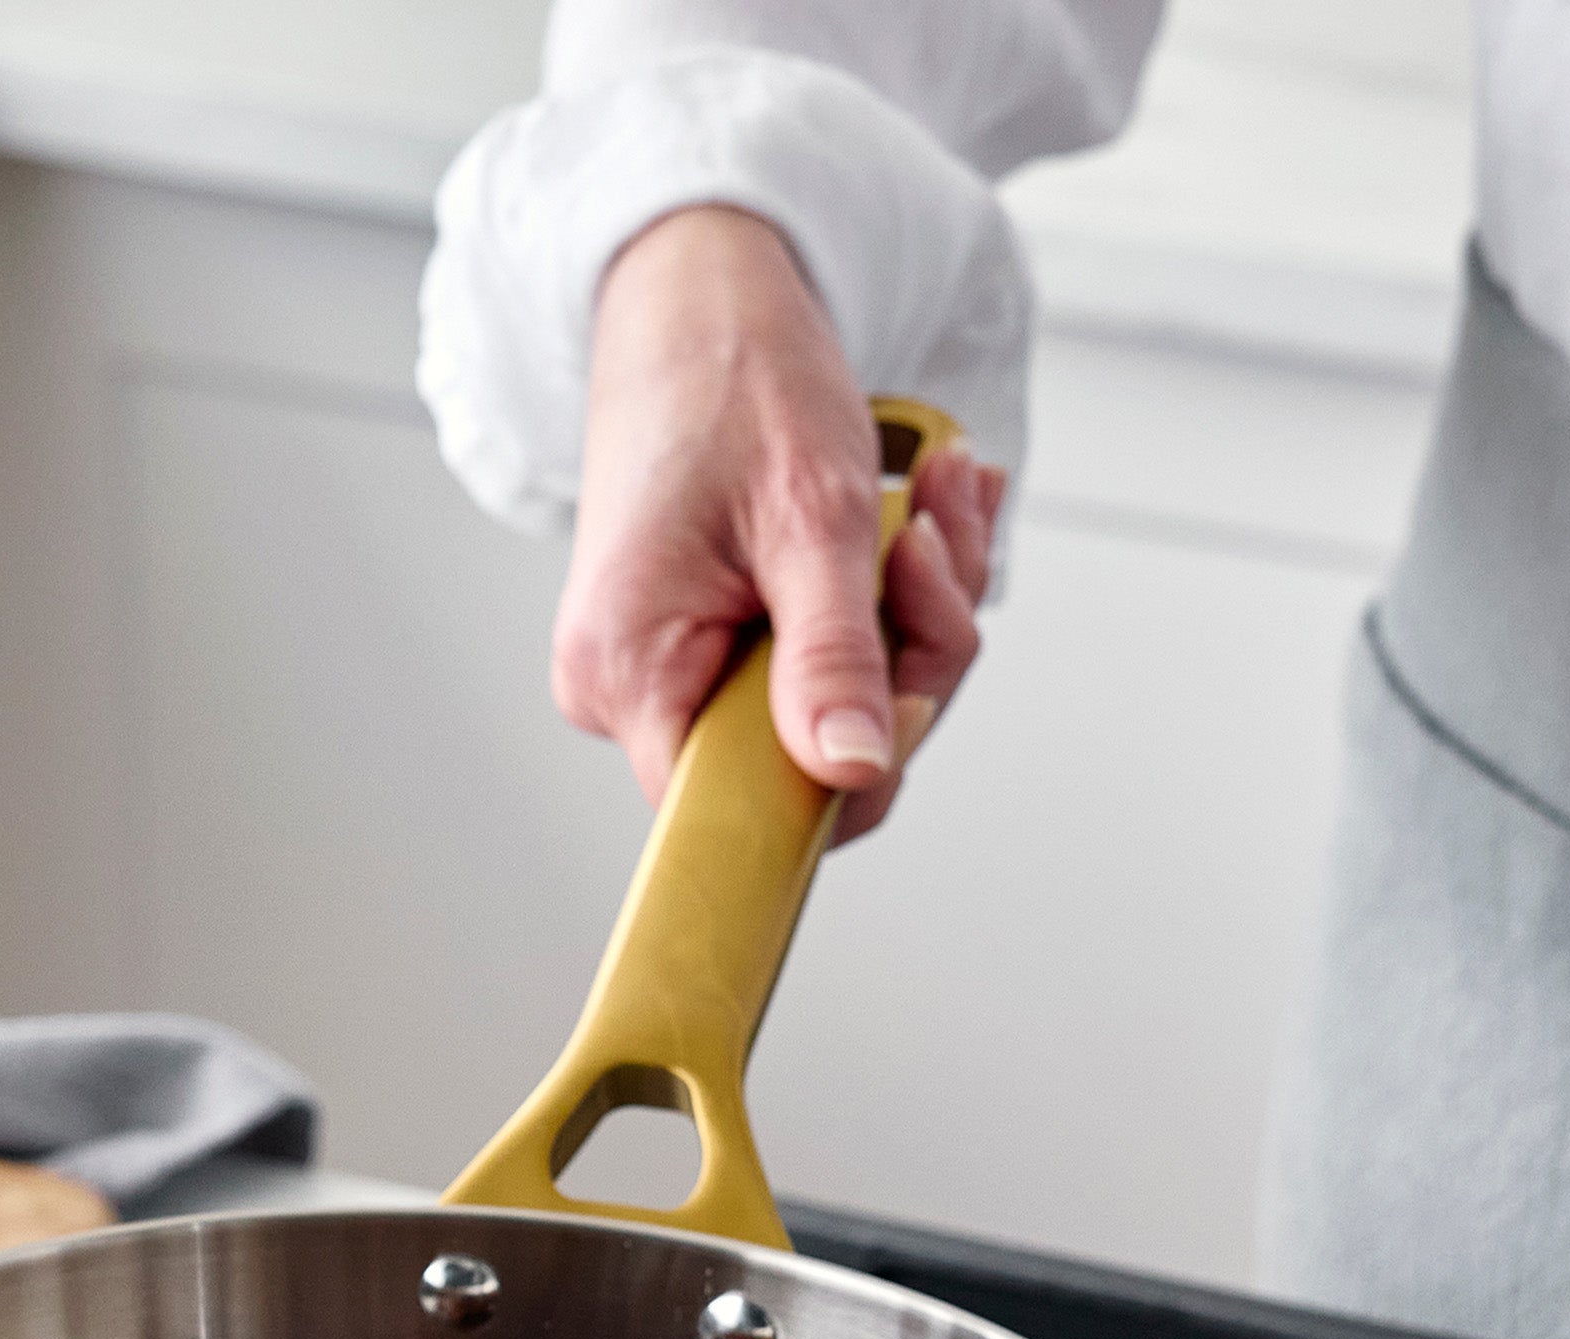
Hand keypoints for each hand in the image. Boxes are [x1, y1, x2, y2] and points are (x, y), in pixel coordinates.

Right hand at [554, 204, 1003, 839]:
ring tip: (939, 500)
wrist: (700, 295)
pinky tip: (921, 514)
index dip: (840, 780)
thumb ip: (833, 656)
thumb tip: (852, 771)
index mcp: (630, 673)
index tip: (907, 693)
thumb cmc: (735, 373)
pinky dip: (890, 596)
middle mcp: (633, 688)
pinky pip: (823, 663)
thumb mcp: (811, 515)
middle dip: (905, 659)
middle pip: (803, 759)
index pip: (733, 812)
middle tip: (938, 546)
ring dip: (915, 612)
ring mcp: (671, 667)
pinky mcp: (712, 642)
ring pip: (831, 708)